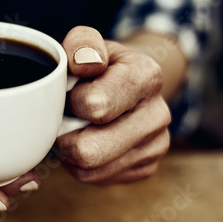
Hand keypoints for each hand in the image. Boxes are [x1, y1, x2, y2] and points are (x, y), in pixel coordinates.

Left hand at [56, 26, 170, 184]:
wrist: (126, 82)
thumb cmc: (98, 64)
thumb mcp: (86, 43)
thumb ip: (81, 43)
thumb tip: (83, 62)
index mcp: (146, 76)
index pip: (94, 106)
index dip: (71, 101)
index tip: (72, 91)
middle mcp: (158, 114)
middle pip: (89, 150)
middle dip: (64, 134)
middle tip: (63, 118)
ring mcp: (156, 145)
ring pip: (89, 169)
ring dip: (69, 151)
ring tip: (72, 128)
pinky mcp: (145, 168)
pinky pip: (95, 178)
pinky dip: (81, 164)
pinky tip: (86, 140)